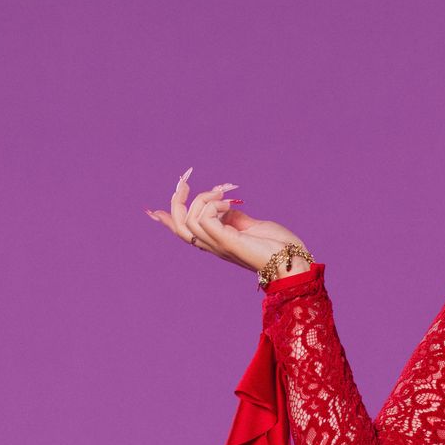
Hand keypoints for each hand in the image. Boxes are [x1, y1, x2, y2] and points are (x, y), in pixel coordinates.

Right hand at [143, 167, 312, 279]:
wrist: (292, 261)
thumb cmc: (277, 246)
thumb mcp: (251, 225)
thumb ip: (234, 217)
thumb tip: (225, 206)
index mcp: (216, 241)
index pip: (184, 232)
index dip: (167, 220)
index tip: (152, 211)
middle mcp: (212, 245)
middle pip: (178, 225)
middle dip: (177, 201)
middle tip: (185, 182)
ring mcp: (218, 244)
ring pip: (188, 219)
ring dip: (203, 198)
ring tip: (222, 193)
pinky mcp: (226, 242)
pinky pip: (203, 218)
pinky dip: (212, 204)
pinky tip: (228, 203)